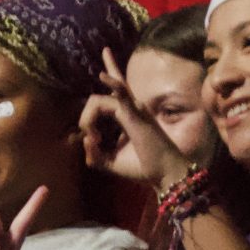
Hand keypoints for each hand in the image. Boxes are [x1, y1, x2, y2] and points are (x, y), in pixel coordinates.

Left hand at [93, 48, 194, 187]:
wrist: (165, 174)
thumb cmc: (143, 166)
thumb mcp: (111, 162)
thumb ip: (95, 155)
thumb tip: (85, 143)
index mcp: (126, 114)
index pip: (114, 86)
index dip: (101, 88)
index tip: (94, 132)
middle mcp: (130, 107)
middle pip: (96, 100)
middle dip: (85, 120)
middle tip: (94, 142)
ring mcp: (133, 108)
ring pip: (99, 101)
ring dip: (88, 119)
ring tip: (95, 138)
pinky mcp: (136, 114)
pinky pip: (122, 94)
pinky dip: (112, 82)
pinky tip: (103, 76)